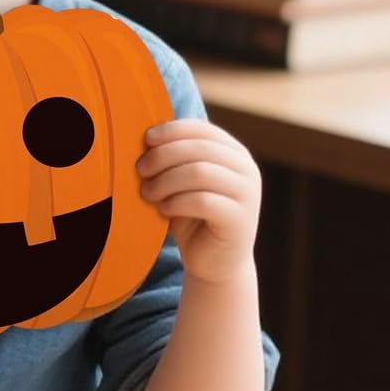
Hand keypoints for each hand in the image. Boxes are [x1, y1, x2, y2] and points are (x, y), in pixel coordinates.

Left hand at [137, 120, 260, 286]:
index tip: (146, 140)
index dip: (170, 131)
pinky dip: (176, 202)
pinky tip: (164, 209)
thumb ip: (173, 156)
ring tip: (148, 193)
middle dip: (162, 156)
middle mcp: (246, 169)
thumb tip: (142, 133)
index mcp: (233, 152)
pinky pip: (203, 201)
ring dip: (165, 180)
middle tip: (140, 170)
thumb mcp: (180, 178)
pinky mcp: (241, 220)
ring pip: (199, 172)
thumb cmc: (190, 213)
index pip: (200, 129)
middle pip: (198, 149)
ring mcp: (249, 194)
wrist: (213, 261)